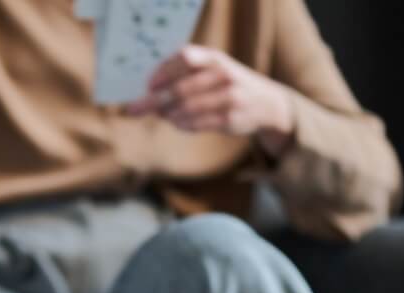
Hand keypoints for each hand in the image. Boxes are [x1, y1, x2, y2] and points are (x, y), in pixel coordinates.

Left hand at [124, 45, 295, 156]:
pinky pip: (198, 123)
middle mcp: (224, 75)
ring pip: (187, 108)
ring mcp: (229, 98)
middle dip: (154, 100)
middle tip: (135, 108)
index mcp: (216, 58)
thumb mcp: (215, 70)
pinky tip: (176, 123)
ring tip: (161, 116)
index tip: (149, 85)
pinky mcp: (230, 119)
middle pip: (181, 88)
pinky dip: (182, 124)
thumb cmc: (231, 85)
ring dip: (168, 114)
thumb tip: (150, 93)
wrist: (268, 103)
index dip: (163, 71)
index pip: (185, 57)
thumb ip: (187, 76)